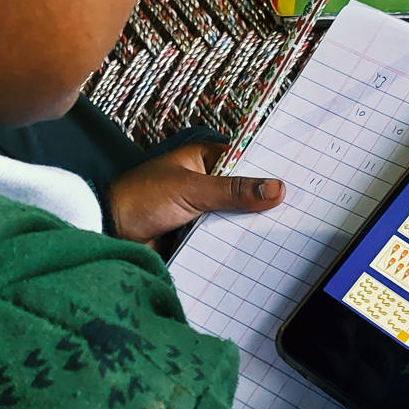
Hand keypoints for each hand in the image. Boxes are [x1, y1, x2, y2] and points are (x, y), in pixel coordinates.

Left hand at [107, 141, 284, 250]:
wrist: (109, 233)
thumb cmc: (141, 199)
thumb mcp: (192, 190)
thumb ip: (233, 191)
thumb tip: (275, 189)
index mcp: (203, 159)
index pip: (245, 159)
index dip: (269, 168)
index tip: (299, 178)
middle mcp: (204, 181)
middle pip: (243, 191)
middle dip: (264, 201)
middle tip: (299, 209)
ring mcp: (200, 209)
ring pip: (235, 216)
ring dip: (250, 225)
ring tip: (288, 231)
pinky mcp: (195, 233)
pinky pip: (222, 236)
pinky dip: (235, 242)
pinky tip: (260, 249)